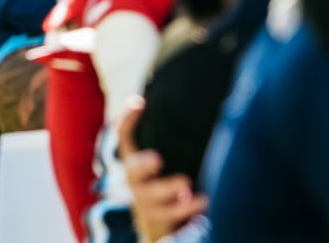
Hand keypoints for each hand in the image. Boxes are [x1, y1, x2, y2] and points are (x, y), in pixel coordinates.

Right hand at [118, 98, 206, 241]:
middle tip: (157, 159)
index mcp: (134, 164)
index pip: (124, 138)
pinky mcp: (156, 221)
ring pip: (149, 197)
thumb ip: (170, 144)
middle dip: (143, 164)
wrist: (155, 226)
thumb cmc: (164, 188)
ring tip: (188, 186)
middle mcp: (135, 182)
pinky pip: (168, 217)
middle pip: (132, 172)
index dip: (127, 121)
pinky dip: (187, 209)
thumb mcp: (161, 165)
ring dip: (168, 190)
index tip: (138, 102)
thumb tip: (199, 109)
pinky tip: (204, 202)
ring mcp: (144, 203)